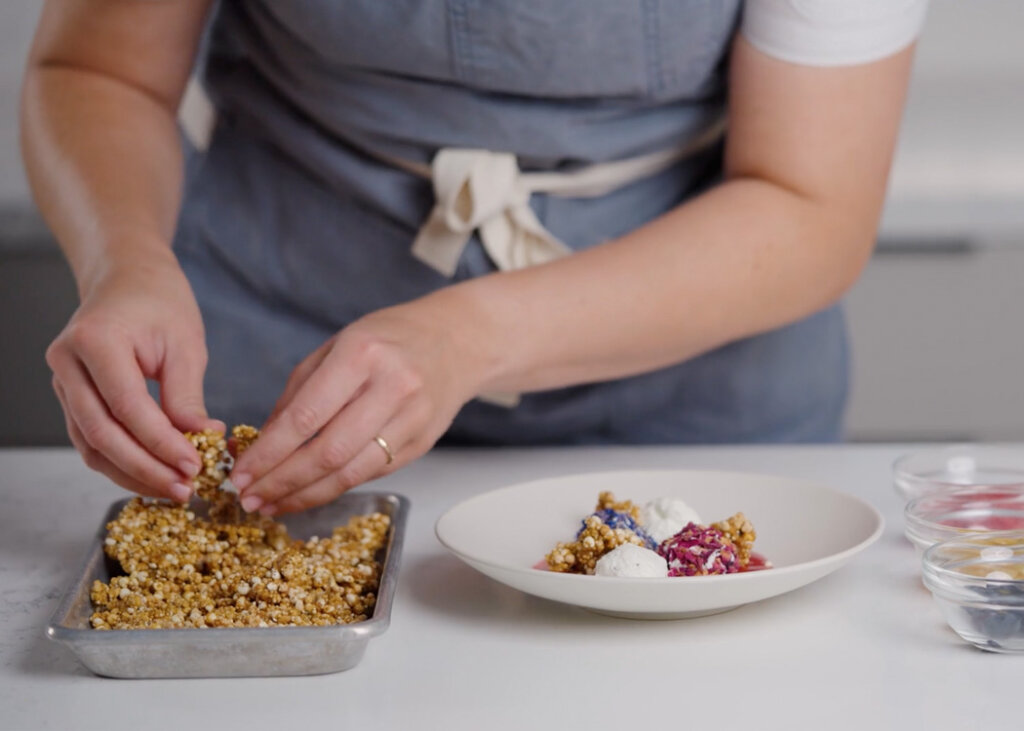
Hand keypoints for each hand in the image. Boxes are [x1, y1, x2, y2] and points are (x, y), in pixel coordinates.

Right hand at [47, 246, 222, 500]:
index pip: (127, 407)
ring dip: (132, 474)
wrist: (127, 279)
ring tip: (174, 490)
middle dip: (146, 468)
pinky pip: (91, 440)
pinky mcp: (71, 398)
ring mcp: (63, 383)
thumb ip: (187, 395)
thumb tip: (200, 440)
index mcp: (95, 341)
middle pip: (102, 434)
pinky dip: (121, 463)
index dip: (161, 444)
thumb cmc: (160, 303)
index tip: (195, 466)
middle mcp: (67, 364)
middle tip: (185, 489)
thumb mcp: (185, 344)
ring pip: (91, 445)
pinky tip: (154, 476)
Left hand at [231, 301, 484, 513]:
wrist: (458, 339)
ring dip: (306, 495)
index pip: (307, 416)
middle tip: (250, 497)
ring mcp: (412, 418)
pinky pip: (371, 473)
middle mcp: (392, 387)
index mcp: (361, 354)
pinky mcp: (423, 442)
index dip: (269, 452)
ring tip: (273, 504)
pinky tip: (309, 493)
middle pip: (328, 452)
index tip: (242, 472)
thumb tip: (263, 441)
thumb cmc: (390, 338)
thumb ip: (299, 391)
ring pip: (351, 472)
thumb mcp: (337, 345)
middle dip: (282, 481)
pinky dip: (336, 487)